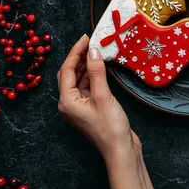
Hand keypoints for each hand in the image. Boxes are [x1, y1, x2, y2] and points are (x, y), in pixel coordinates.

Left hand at [57, 35, 140, 163]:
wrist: (121, 150)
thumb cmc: (110, 128)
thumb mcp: (103, 97)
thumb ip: (97, 73)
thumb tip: (93, 51)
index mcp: (67, 101)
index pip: (67, 70)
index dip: (76, 52)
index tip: (86, 37)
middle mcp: (70, 103)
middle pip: (69, 74)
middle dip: (79, 57)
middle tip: (91, 42)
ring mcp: (80, 106)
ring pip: (79, 80)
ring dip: (87, 66)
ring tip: (97, 51)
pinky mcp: (91, 108)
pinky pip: (88, 87)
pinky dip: (93, 76)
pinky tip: (101, 68)